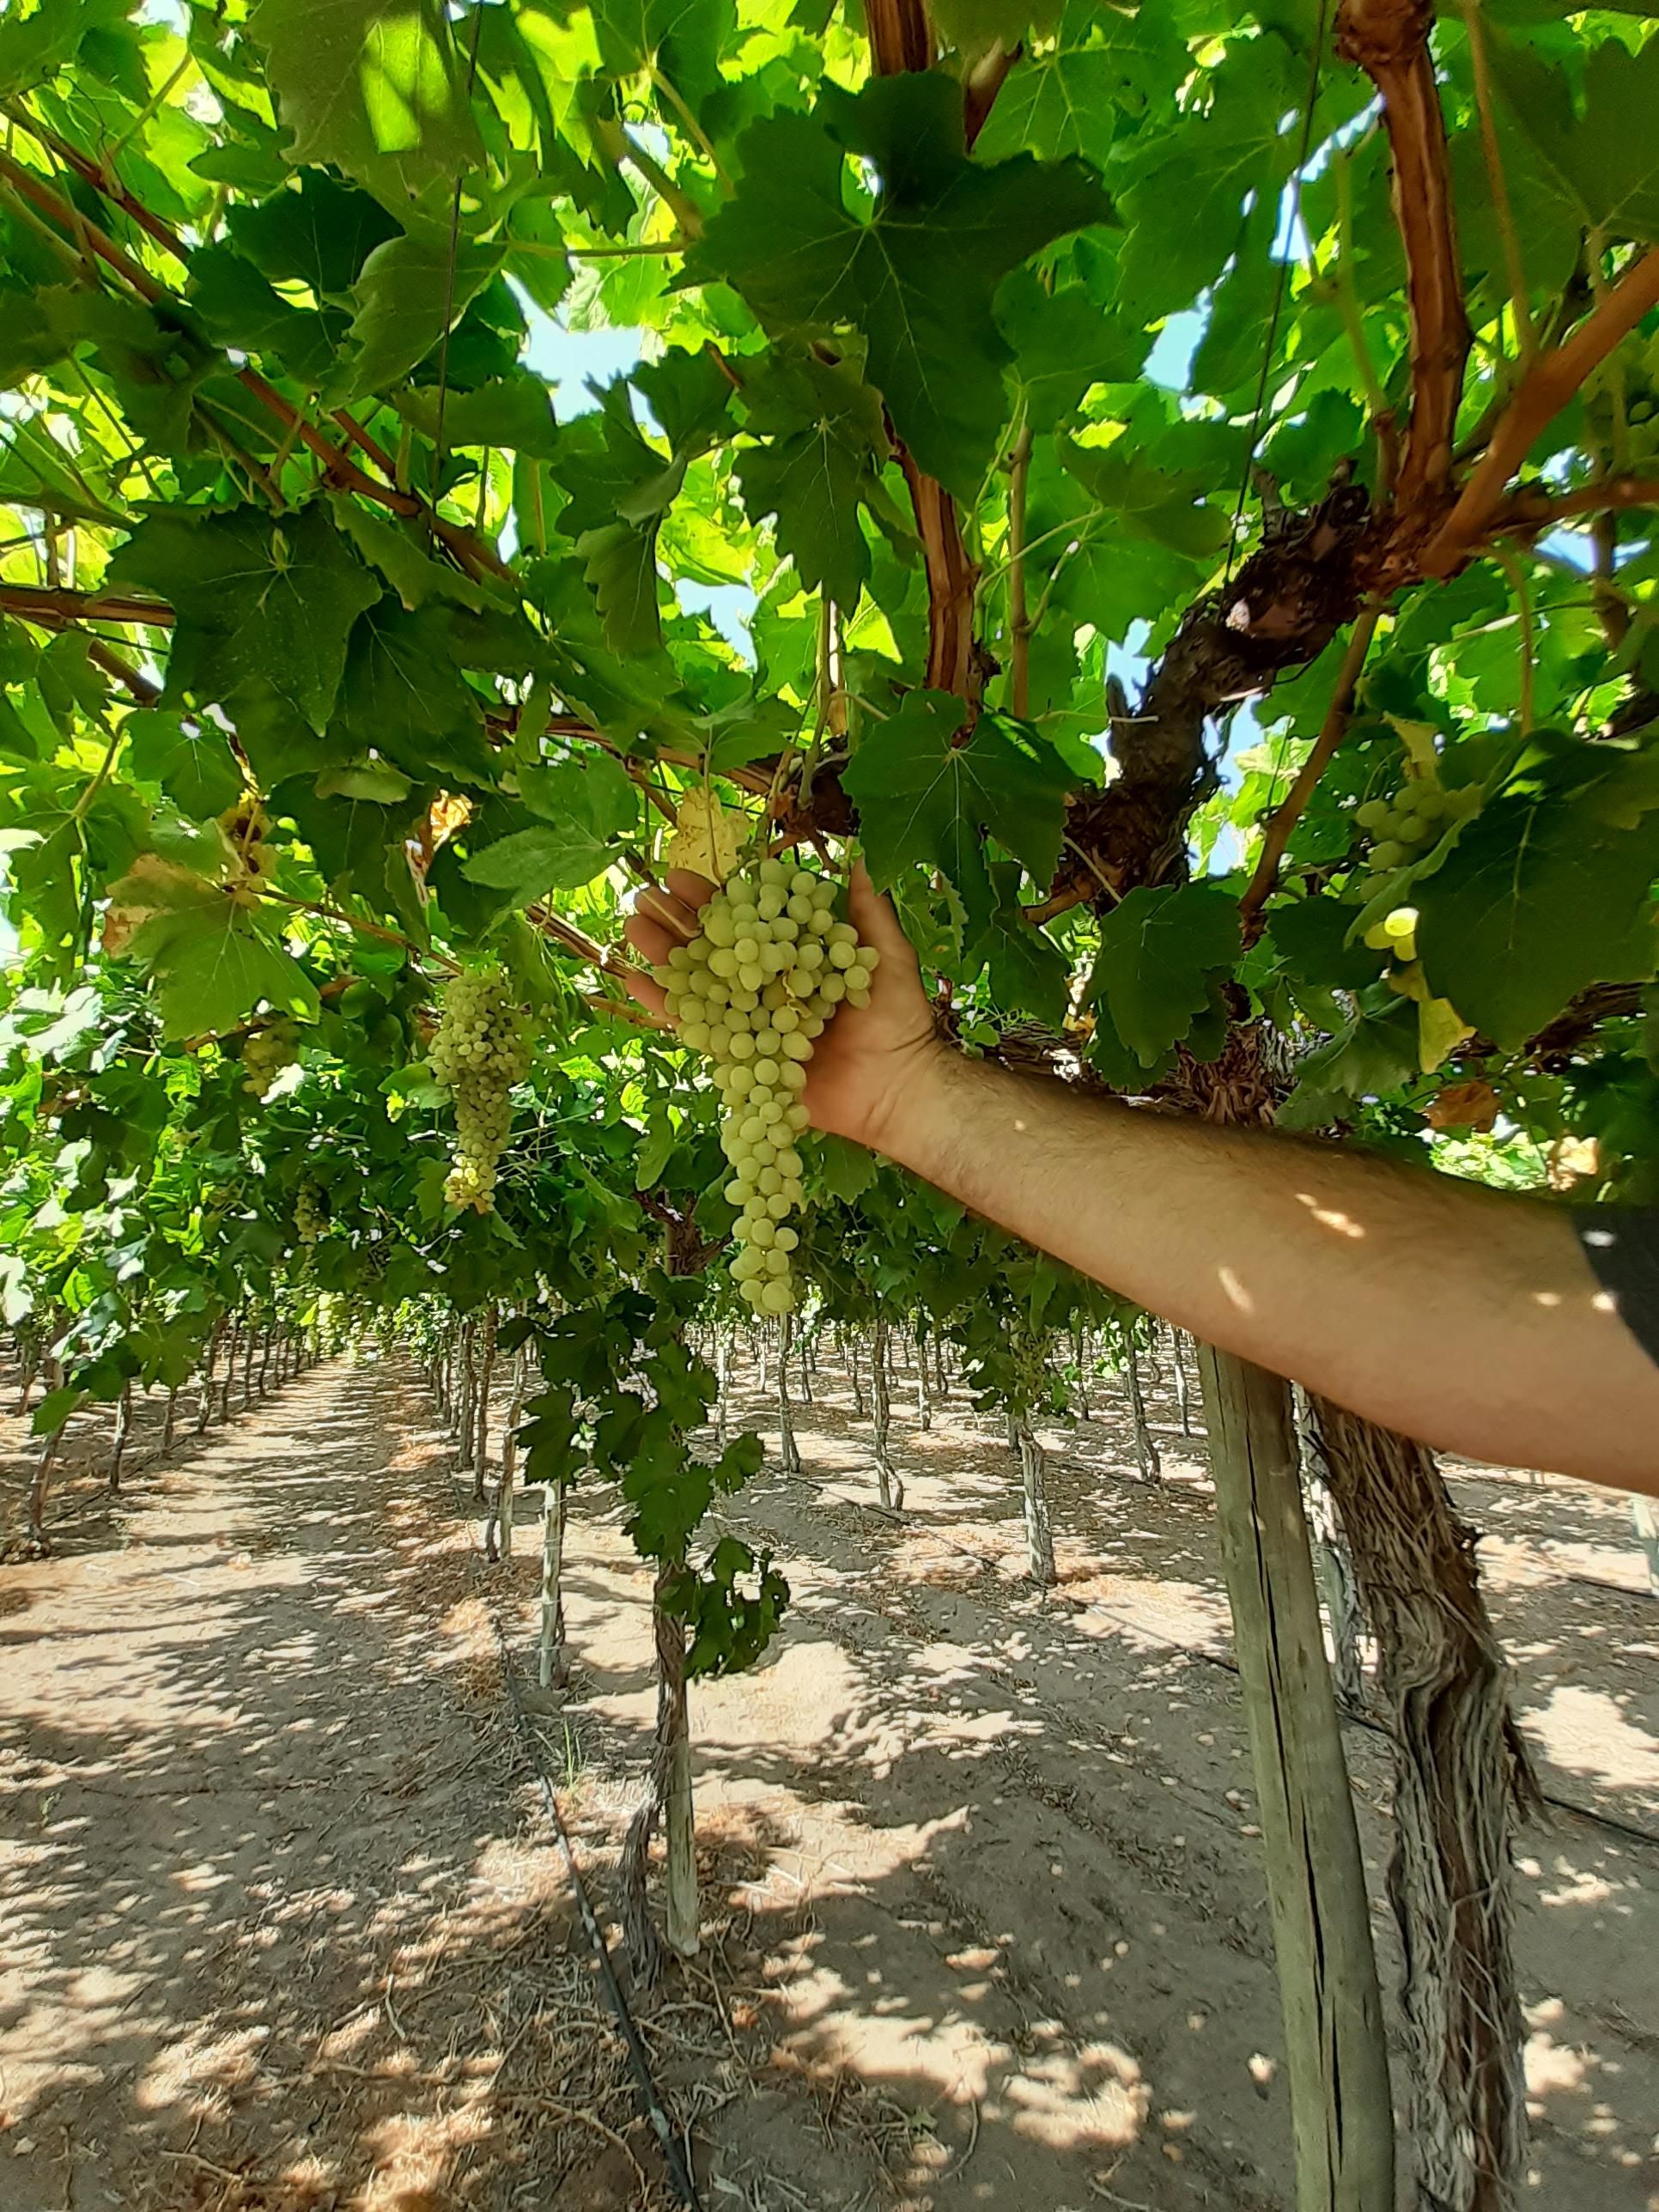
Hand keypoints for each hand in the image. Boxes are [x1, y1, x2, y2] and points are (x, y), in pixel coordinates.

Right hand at [623, 863, 945, 1153]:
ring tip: (633, 925)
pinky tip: (634, 980)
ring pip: (697, 981)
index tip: (685, 872)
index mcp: (793, 958)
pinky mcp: (737, 1056)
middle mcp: (766, 985)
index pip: (748, 919)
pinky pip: (695, 1029)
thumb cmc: (898, 1019)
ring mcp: (748, 1019)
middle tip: (646, 892)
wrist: (896, 1087)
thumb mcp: (885, 955)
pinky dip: (664, 1006)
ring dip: (662, 954)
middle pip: (714, 947)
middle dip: (678, 920)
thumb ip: (865, 910)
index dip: (717, 897)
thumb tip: (857, 854)